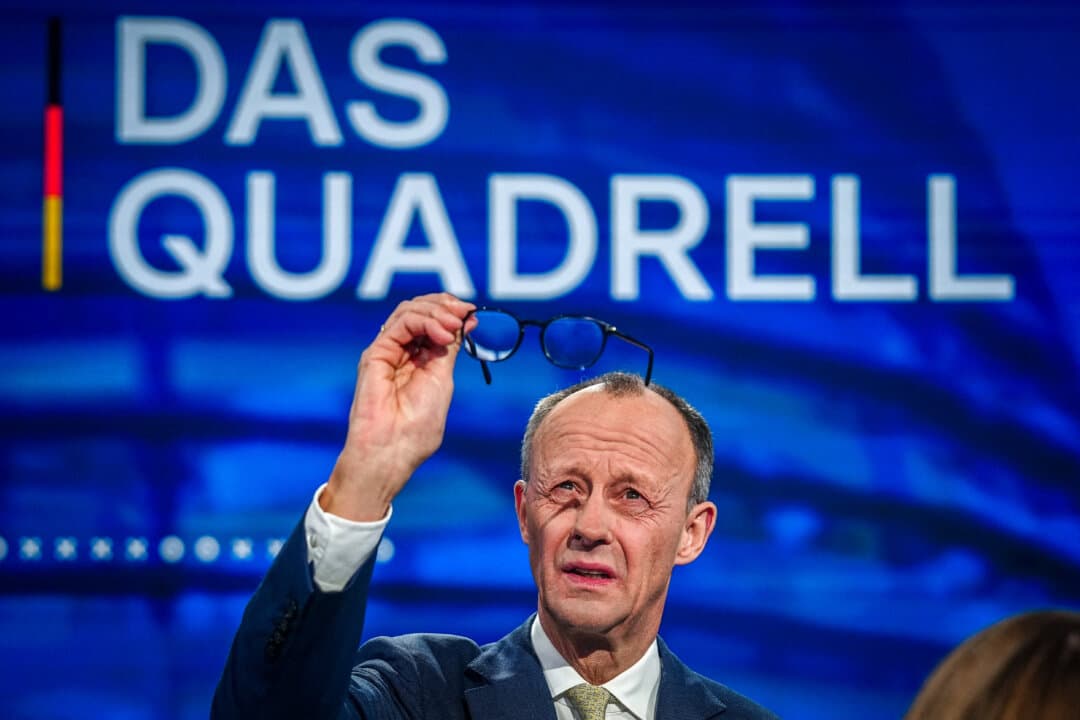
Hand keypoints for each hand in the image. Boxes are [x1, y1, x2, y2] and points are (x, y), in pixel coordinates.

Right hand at [321, 293, 476, 520]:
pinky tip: (441, 335)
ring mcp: (388, 352)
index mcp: (419, 360)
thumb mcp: (442, 379)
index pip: (434, 322)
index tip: (473, 313)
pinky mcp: (375, 354)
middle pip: (420, 310)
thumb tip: (464, 322)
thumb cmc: (417, 428)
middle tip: (465, 312)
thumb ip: (448, 350)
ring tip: (453, 326)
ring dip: (436, 312)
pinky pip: (399, 324)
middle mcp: (402, 352)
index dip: (452, 312)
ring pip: (409, 311)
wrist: (392, 451)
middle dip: (445, 306)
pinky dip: (424, 322)